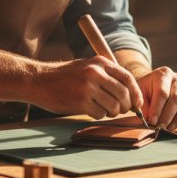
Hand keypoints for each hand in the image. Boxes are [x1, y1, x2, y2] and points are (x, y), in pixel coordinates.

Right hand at [29, 57, 143, 119]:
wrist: (39, 80)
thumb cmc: (65, 76)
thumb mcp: (87, 66)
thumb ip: (107, 76)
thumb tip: (129, 94)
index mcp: (100, 62)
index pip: (128, 78)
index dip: (136, 93)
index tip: (137, 103)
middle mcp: (96, 73)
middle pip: (123, 94)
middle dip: (125, 106)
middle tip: (119, 110)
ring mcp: (88, 87)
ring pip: (113, 106)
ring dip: (111, 112)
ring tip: (103, 109)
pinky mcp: (80, 102)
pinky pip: (100, 114)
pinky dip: (98, 115)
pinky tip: (90, 110)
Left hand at [136, 66, 176, 131]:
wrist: (152, 88)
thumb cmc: (144, 92)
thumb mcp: (138, 95)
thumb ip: (142, 106)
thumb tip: (148, 121)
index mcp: (163, 74)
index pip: (162, 92)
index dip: (157, 109)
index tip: (152, 121)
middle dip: (168, 115)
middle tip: (160, 127)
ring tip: (170, 128)